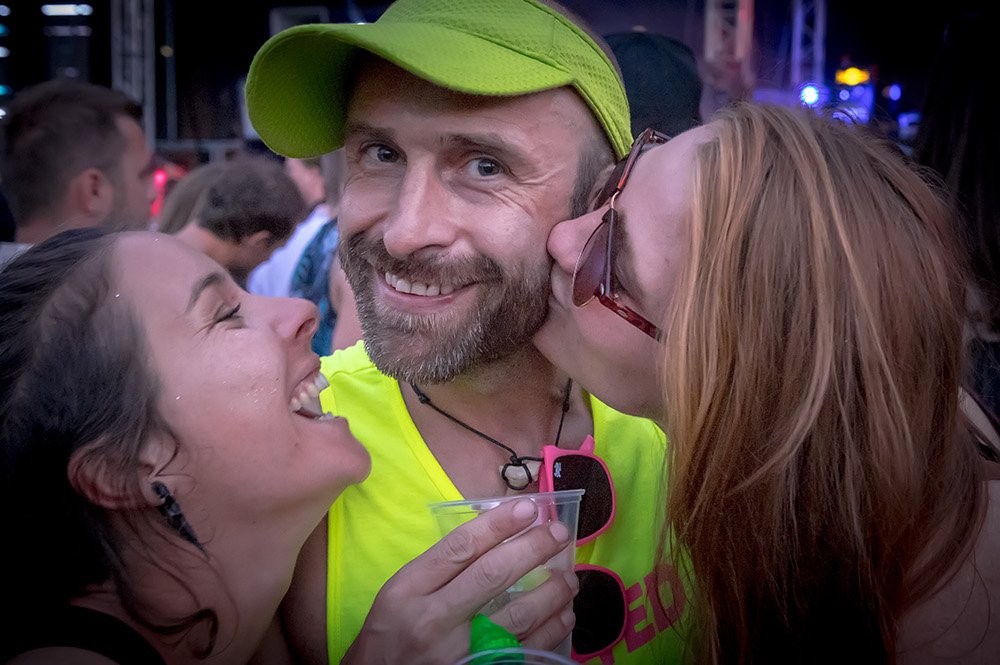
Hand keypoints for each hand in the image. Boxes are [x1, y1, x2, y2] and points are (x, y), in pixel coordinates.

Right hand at [342, 499, 578, 664]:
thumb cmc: (389, 636)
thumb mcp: (398, 595)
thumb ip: (439, 569)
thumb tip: (494, 534)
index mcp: (409, 590)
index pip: (460, 547)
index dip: (498, 524)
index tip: (528, 508)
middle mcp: (432, 619)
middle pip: (492, 574)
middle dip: (532, 548)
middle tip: (557, 532)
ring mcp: (457, 653)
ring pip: (516, 617)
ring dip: (550, 593)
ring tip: (568, 577)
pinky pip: (524, 652)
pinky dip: (549, 631)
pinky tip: (563, 615)